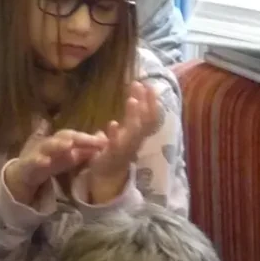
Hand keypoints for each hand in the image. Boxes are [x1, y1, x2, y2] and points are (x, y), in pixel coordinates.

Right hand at [4, 122, 106, 204]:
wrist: (20, 179)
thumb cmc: (44, 166)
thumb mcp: (64, 160)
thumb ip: (81, 153)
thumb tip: (101, 141)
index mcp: (59, 143)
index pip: (75, 137)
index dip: (90, 139)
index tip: (105, 142)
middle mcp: (48, 145)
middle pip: (64, 138)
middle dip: (79, 138)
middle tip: (94, 140)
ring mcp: (35, 153)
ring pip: (47, 146)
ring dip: (58, 145)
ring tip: (69, 145)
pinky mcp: (26, 166)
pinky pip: (32, 163)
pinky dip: (38, 161)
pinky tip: (46, 161)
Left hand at [87, 82, 161, 199]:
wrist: (107, 176)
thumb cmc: (116, 150)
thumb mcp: (125, 132)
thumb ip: (130, 117)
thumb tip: (135, 97)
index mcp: (139, 134)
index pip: (150, 116)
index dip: (152, 102)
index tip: (149, 85)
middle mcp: (136, 141)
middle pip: (145, 121)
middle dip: (145, 104)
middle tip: (142, 85)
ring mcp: (126, 148)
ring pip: (134, 132)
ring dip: (133, 116)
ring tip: (131, 100)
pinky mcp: (112, 155)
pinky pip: (115, 145)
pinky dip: (115, 135)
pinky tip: (112, 123)